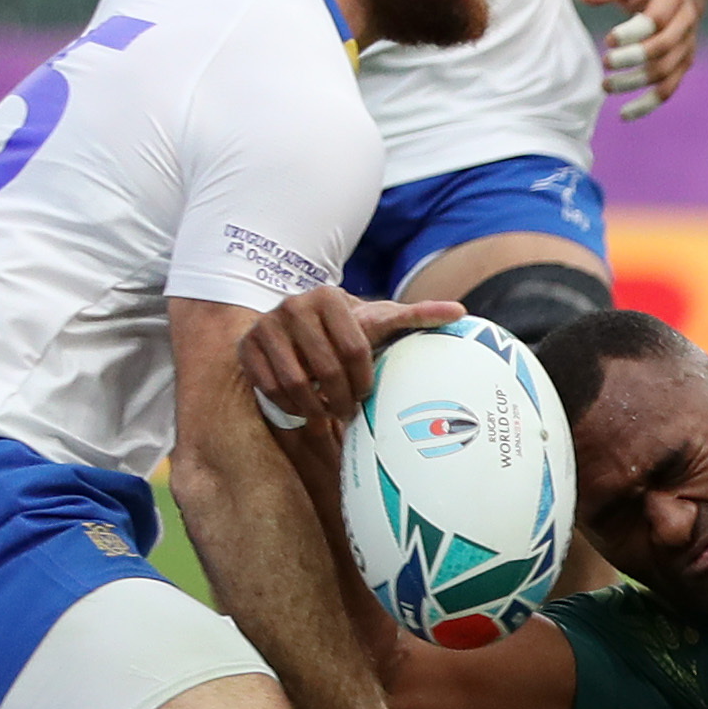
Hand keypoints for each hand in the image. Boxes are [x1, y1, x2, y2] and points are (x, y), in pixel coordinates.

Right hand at [241, 284, 460, 430]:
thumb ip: (418, 315)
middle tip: (349, 412)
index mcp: (329, 296)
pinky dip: (290, 406)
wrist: (301, 329)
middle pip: (325, 369)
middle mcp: (293, 305)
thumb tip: (461, 312)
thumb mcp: (381, 320)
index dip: (364, 379)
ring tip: (328, 412)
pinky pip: (269, 389)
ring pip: (294, 382)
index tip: (368, 394)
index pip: (355, 349)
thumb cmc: (350, 328)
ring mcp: (265, 326)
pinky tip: (305, 407)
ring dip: (315, 406)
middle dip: (341, 397)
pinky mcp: (246, 348)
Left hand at [584, 0, 704, 119]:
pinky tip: (624, 114)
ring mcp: (687, 48)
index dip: (633, 32)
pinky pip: (668, 90)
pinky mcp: (683, 66)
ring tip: (606, 86)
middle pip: (663, 48)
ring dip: (634, 83)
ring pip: (665, 73)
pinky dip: (647, 104)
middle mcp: (686, 25)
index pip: (657, 20)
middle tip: (605, 63)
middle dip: (633, 58)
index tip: (608, 40)